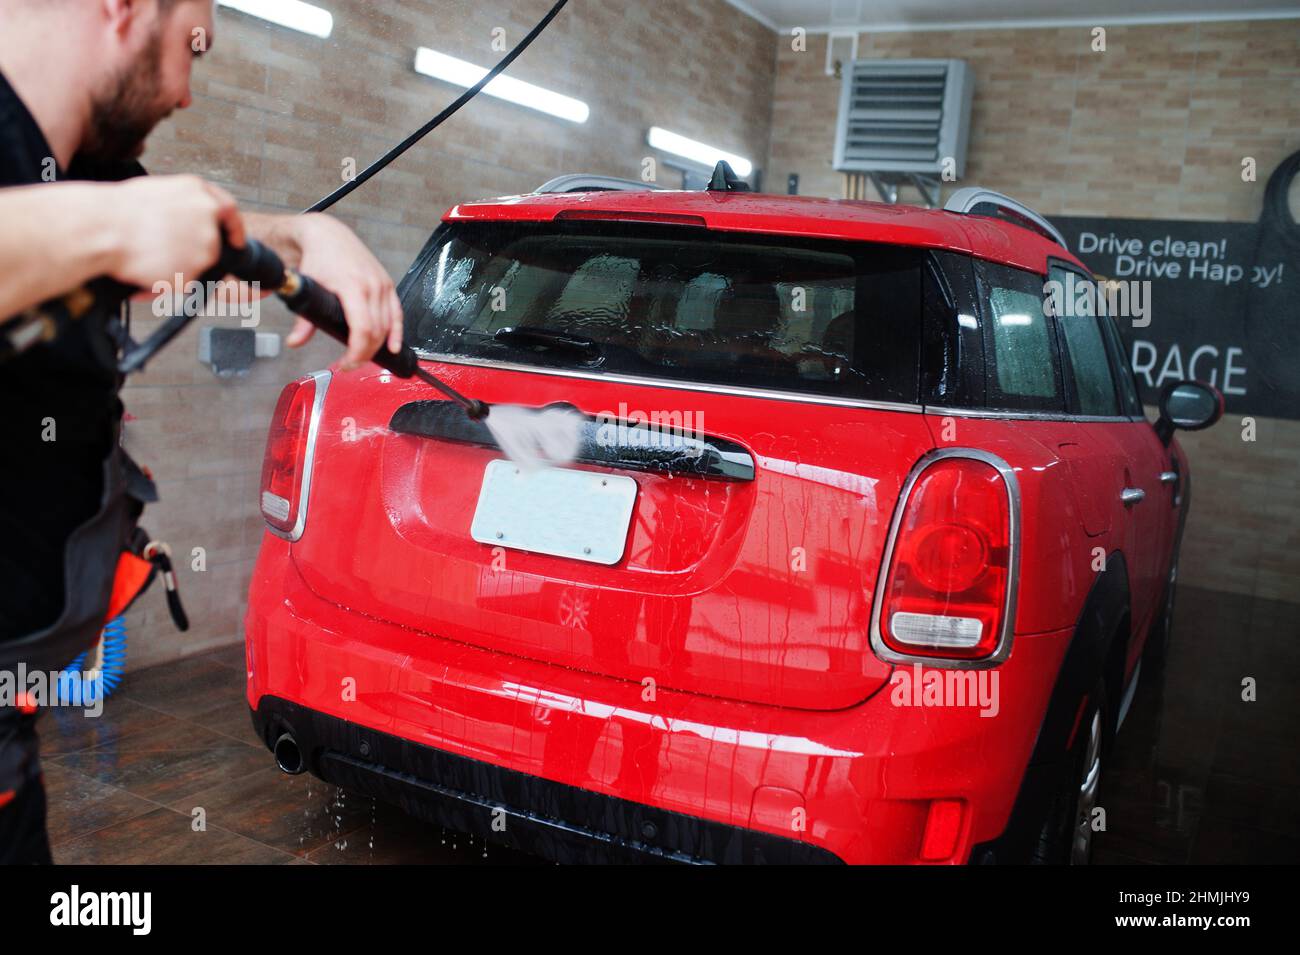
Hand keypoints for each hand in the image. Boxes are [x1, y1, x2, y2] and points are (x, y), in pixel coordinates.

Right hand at [107, 175, 244, 287]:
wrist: (102, 229)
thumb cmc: (118, 210)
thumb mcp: (158, 192)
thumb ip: (183, 206)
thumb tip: (190, 220)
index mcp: (199, 192)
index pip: (229, 210)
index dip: (234, 228)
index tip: (235, 240)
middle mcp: (208, 218)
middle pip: (212, 244)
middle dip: (193, 251)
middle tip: (164, 250)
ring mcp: (205, 247)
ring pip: (196, 265)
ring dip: (176, 265)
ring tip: (146, 255)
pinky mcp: (194, 273)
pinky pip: (182, 283)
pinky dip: (166, 281)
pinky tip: (146, 266)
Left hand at [280, 214, 401, 370]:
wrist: (328, 235)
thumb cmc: (318, 258)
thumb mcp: (308, 287)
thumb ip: (304, 319)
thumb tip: (295, 342)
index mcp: (353, 286)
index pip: (362, 329)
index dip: (356, 352)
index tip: (346, 363)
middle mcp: (372, 286)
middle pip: (376, 332)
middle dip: (364, 353)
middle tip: (350, 364)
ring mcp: (382, 285)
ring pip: (387, 326)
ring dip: (378, 346)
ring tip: (363, 356)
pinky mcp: (388, 285)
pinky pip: (397, 314)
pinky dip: (397, 333)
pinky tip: (393, 347)